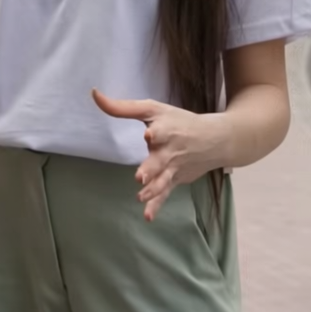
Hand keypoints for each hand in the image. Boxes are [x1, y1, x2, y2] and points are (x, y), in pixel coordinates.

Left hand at [92, 90, 226, 220]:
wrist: (216, 139)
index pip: (161, 131)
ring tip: (141, 195)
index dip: (156, 133)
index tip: (149, 135)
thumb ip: (122, 107)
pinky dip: (157, 205)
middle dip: (151, 168)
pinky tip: (147, 216)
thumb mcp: (152, 109)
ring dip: (153, 189)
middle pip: (160, 160)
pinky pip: (165, 193)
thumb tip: (94, 94)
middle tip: (140, 177)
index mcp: (166, 130)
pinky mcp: (175, 180)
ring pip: (163, 180)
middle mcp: (171, 150)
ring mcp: (173, 167)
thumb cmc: (179, 121)